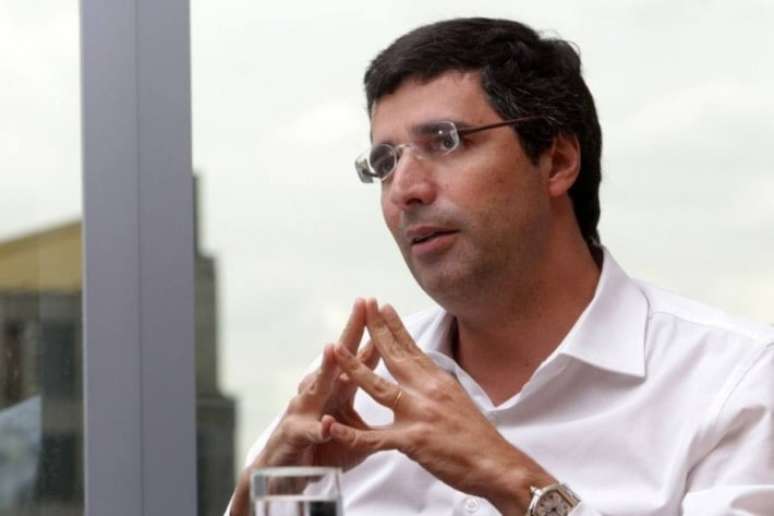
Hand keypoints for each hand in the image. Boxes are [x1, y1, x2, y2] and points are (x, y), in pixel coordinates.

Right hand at [228, 299, 379, 515]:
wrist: (285, 473)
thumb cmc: (322, 448)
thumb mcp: (355, 429)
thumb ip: (373, 411)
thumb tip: (403, 395)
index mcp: (339, 389)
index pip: (360, 356)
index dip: (373, 334)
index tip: (384, 308)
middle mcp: (320, 392)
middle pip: (339, 358)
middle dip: (351, 331)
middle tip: (363, 305)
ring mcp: (304, 410)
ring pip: (317, 386)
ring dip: (326, 368)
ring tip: (334, 349)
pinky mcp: (294, 435)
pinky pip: (308, 430)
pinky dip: (319, 427)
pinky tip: (327, 423)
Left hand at [328, 299, 554, 514]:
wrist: (498, 464)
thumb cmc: (479, 437)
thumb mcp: (459, 400)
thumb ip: (438, 386)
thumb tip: (427, 373)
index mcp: (438, 382)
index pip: (413, 348)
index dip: (395, 326)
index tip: (383, 306)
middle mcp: (428, 392)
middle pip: (395, 356)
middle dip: (375, 330)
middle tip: (362, 307)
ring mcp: (419, 415)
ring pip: (379, 387)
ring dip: (354, 368)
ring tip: (335, 349)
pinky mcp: (412, 441)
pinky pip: (373, 438)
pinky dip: (349, 434)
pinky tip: (331, 425)